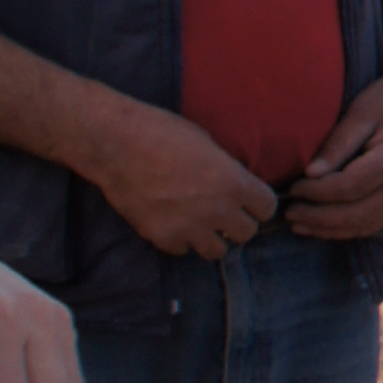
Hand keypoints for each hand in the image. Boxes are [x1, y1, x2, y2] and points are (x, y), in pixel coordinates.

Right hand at [94, 105, 279, 262]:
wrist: (115, 143)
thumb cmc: (161, 132)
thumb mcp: (206, 143)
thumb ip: (226, 169)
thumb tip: (234, 183)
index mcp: (233, 182)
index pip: (267, 208)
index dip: (258, 203)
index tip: (248, 199)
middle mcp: (216, 210)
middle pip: (247, 233)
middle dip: (237, 222)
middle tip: (222, 211)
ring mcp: (189, 228)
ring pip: (217, 251)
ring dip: (211, 237)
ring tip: (198, 221)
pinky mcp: (162, 238)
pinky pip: (183, 250)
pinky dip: (181, 240)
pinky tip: (172, 221)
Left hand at [283, 56, 382, 239]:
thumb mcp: (360, 113)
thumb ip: (337, 146)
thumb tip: (309, 176)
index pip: (351, 187)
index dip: (318, 192)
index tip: (294, 188)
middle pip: (358, 213)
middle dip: (320, 218)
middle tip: (290, 213)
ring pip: (367, 224)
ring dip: (331, 229)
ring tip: (301, 225)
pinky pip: (376, 222)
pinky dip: (348, 228)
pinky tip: (325, 225)